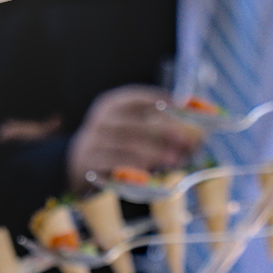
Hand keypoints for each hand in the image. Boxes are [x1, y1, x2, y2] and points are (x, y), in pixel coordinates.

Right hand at [68, 86, 206, 185]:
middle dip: (163, 131)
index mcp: (112, 104)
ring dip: (153, 153)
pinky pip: (113, 166)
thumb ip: (157, 128)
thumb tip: (197, 137)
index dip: (160, 100)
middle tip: (186, 141)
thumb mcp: (130, 129)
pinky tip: (150, 174)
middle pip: (134, 123)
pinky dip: (134, 169)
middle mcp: (100, 120)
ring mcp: (91, 142)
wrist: (76, 162)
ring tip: (174, 160)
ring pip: (125, 146)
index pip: (137, 97)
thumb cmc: (115, 144)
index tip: (183, 105)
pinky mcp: (88, 164)